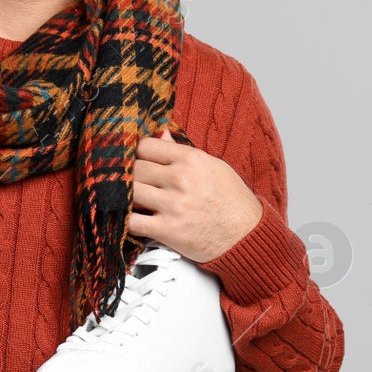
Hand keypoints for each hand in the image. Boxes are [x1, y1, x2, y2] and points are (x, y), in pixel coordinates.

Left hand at [128, 129, 262, 262]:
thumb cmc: (232, 201)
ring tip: (128, 198)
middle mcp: (181, 179)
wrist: (247, 237)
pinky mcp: (168, 230)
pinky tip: (127, 217)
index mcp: (192, 159)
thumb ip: (183, 152)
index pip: (146, 145)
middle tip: (128, 181)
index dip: (137, 153)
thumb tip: (160, 134)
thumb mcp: (213, 167)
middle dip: (128, 175)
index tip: (136, 160)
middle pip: (134, 168)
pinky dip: (124, 220)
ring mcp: (173, 205)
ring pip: (129, 191)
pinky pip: (131, 221)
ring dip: (124, 196)